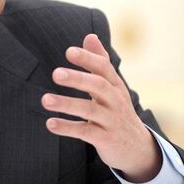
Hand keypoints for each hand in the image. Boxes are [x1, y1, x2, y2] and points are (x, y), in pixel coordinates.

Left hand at [41, 34, 161, 182]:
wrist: (137, 147)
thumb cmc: (118, 110)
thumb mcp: (113, 86)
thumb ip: (100, 62)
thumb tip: (90, 36)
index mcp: (115, 85)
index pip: (104, 68)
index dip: (88, 58)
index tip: (69, 51)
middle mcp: (116, 101)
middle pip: (99, 86)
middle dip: (78, 79)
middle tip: (55, 74)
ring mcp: (112, 121)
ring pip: (90, 111)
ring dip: (67, 104)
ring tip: (45, 100)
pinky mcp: (106, 139)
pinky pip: (86, 132)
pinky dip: (68, 128)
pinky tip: (50, 123)